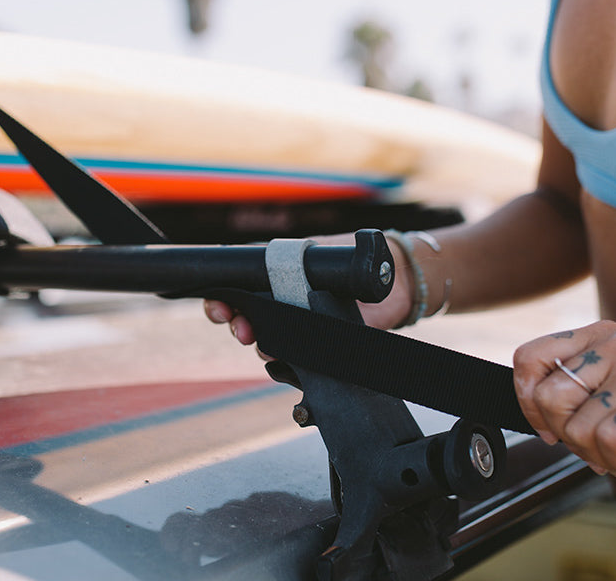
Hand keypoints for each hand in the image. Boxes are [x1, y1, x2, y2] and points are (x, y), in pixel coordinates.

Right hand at [202, 235, 414, 344]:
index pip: (236, 290)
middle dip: (235, 324)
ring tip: (260, 340)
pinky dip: (284, 362)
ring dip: (258, 343)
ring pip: (264, 341)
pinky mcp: (318, 348)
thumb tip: (263, 266)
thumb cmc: (353, 258)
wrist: (394, 281)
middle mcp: (281, 305)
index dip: (221, 300)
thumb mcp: (315, 253)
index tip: (220, 306)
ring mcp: (298, 328)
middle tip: (240, 327)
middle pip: (244, 319)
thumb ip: (290, 262)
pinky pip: (293, 361)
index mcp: (275, 279)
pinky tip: (283, 359)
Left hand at [513, 321, 615, 515]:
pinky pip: (612, 439)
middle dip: (571, 437)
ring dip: (604, 456)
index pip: (529, 358)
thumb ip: (555, 397)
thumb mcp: (588, 416)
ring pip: (580, 426)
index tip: (557, 428)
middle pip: (550, 397)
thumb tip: (527, 396)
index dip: (531, 405)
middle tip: (610, 443)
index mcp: (601, 336)